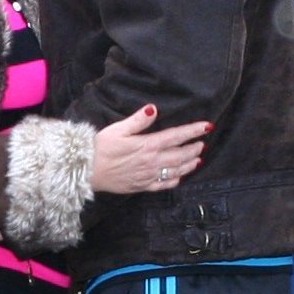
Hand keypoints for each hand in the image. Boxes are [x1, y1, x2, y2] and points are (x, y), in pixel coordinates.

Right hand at [89, 104, 210, 196]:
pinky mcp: (142, 186)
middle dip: (194, 148)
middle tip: (204, 143)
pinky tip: (180, 177)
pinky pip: (164, 185)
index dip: (193, 130)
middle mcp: (152, 162)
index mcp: (148, 145)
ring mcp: (148, 175)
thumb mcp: (118, 129)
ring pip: (176, 171)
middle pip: (180, 154)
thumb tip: (154, 108)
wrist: (87, 171)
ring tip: (199, 159)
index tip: (207, 126)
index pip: (177, 136)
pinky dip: (175, 181)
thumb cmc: (100, 148)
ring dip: (189, 164)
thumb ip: (138, 120)